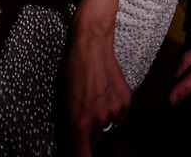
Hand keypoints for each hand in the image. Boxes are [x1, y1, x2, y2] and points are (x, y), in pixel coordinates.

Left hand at [64, 27, 129, 156]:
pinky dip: (113, 110)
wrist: (90, 44)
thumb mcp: (64, 100)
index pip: (83, 156)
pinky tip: (105, 95)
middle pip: (95, 142)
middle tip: (85, 116)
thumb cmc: (73, 67)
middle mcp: (98, 119)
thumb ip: (72, 124)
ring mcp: (114, 111)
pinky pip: (119, 116)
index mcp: (79, 122)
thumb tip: (76, 138)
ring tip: (94, 98)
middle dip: (90, 135)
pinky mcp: (126, 102)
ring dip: (102, 119)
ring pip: (108, 127)